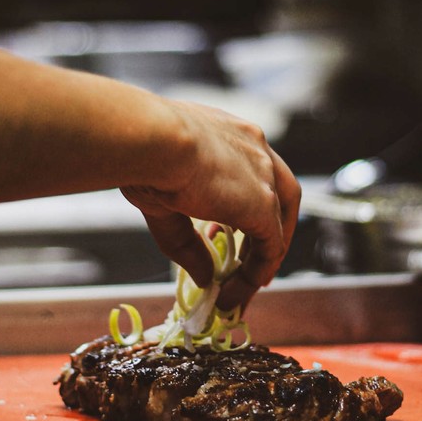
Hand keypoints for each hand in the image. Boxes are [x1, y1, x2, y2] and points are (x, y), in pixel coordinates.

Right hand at [122, 99, 300, 311]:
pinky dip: (259, 269)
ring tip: (246, 284)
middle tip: (248, 261)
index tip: (223, 232)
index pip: (248, 169)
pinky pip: (270, 246)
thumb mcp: (163, 200)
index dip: (241, 202)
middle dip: (268, 228)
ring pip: (278, 220)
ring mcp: (263, 174)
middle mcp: (253, 146)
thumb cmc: (142, 154)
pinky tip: (243, 287)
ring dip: (264, 255)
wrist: (151, 138)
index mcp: (227, 133)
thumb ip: (187, 241)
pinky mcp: (263, 203)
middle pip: (279, 191)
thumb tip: (204, 276)